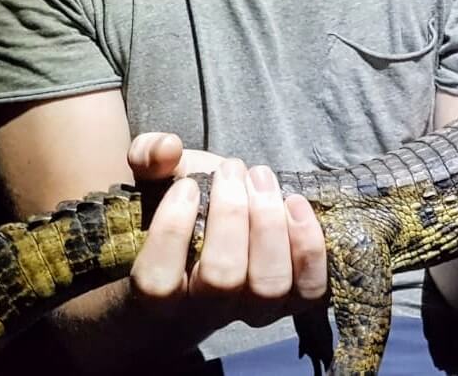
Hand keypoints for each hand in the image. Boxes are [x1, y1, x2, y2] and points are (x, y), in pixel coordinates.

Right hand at [126, 133, 328, 330]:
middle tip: (231, 168)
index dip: (172, 231)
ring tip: (261, 178)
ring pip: (269, 285)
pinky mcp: (292, 300)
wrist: (218, 234)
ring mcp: (252, 310)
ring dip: (269, 222)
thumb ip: (148, 156)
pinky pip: (309, 288)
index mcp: (160, 291)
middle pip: (222, 279)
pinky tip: (295, 203)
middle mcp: (206, 310)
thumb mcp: (156, 176)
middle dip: (231, 214)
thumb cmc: (184, 206)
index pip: (158, 283)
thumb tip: (167, 148)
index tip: (187, 186)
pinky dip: (308, 245)